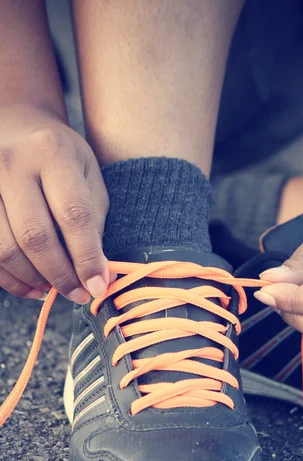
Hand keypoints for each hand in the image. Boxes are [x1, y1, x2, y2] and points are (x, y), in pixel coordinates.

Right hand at [0, 105, 109, 301]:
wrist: (17, 127)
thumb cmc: (61, 157)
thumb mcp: (89, 176)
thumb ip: (92, 221)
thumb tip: (96, 274)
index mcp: (52, 152)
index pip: (72, 215)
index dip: (86, 258)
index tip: (97, 286)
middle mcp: (11, 163)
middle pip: (35, 236)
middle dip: (60, 275)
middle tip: (78, 294)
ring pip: (5, 247)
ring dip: (32, 279)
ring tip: (53, 290)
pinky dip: (10, 278)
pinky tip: (30, 285)